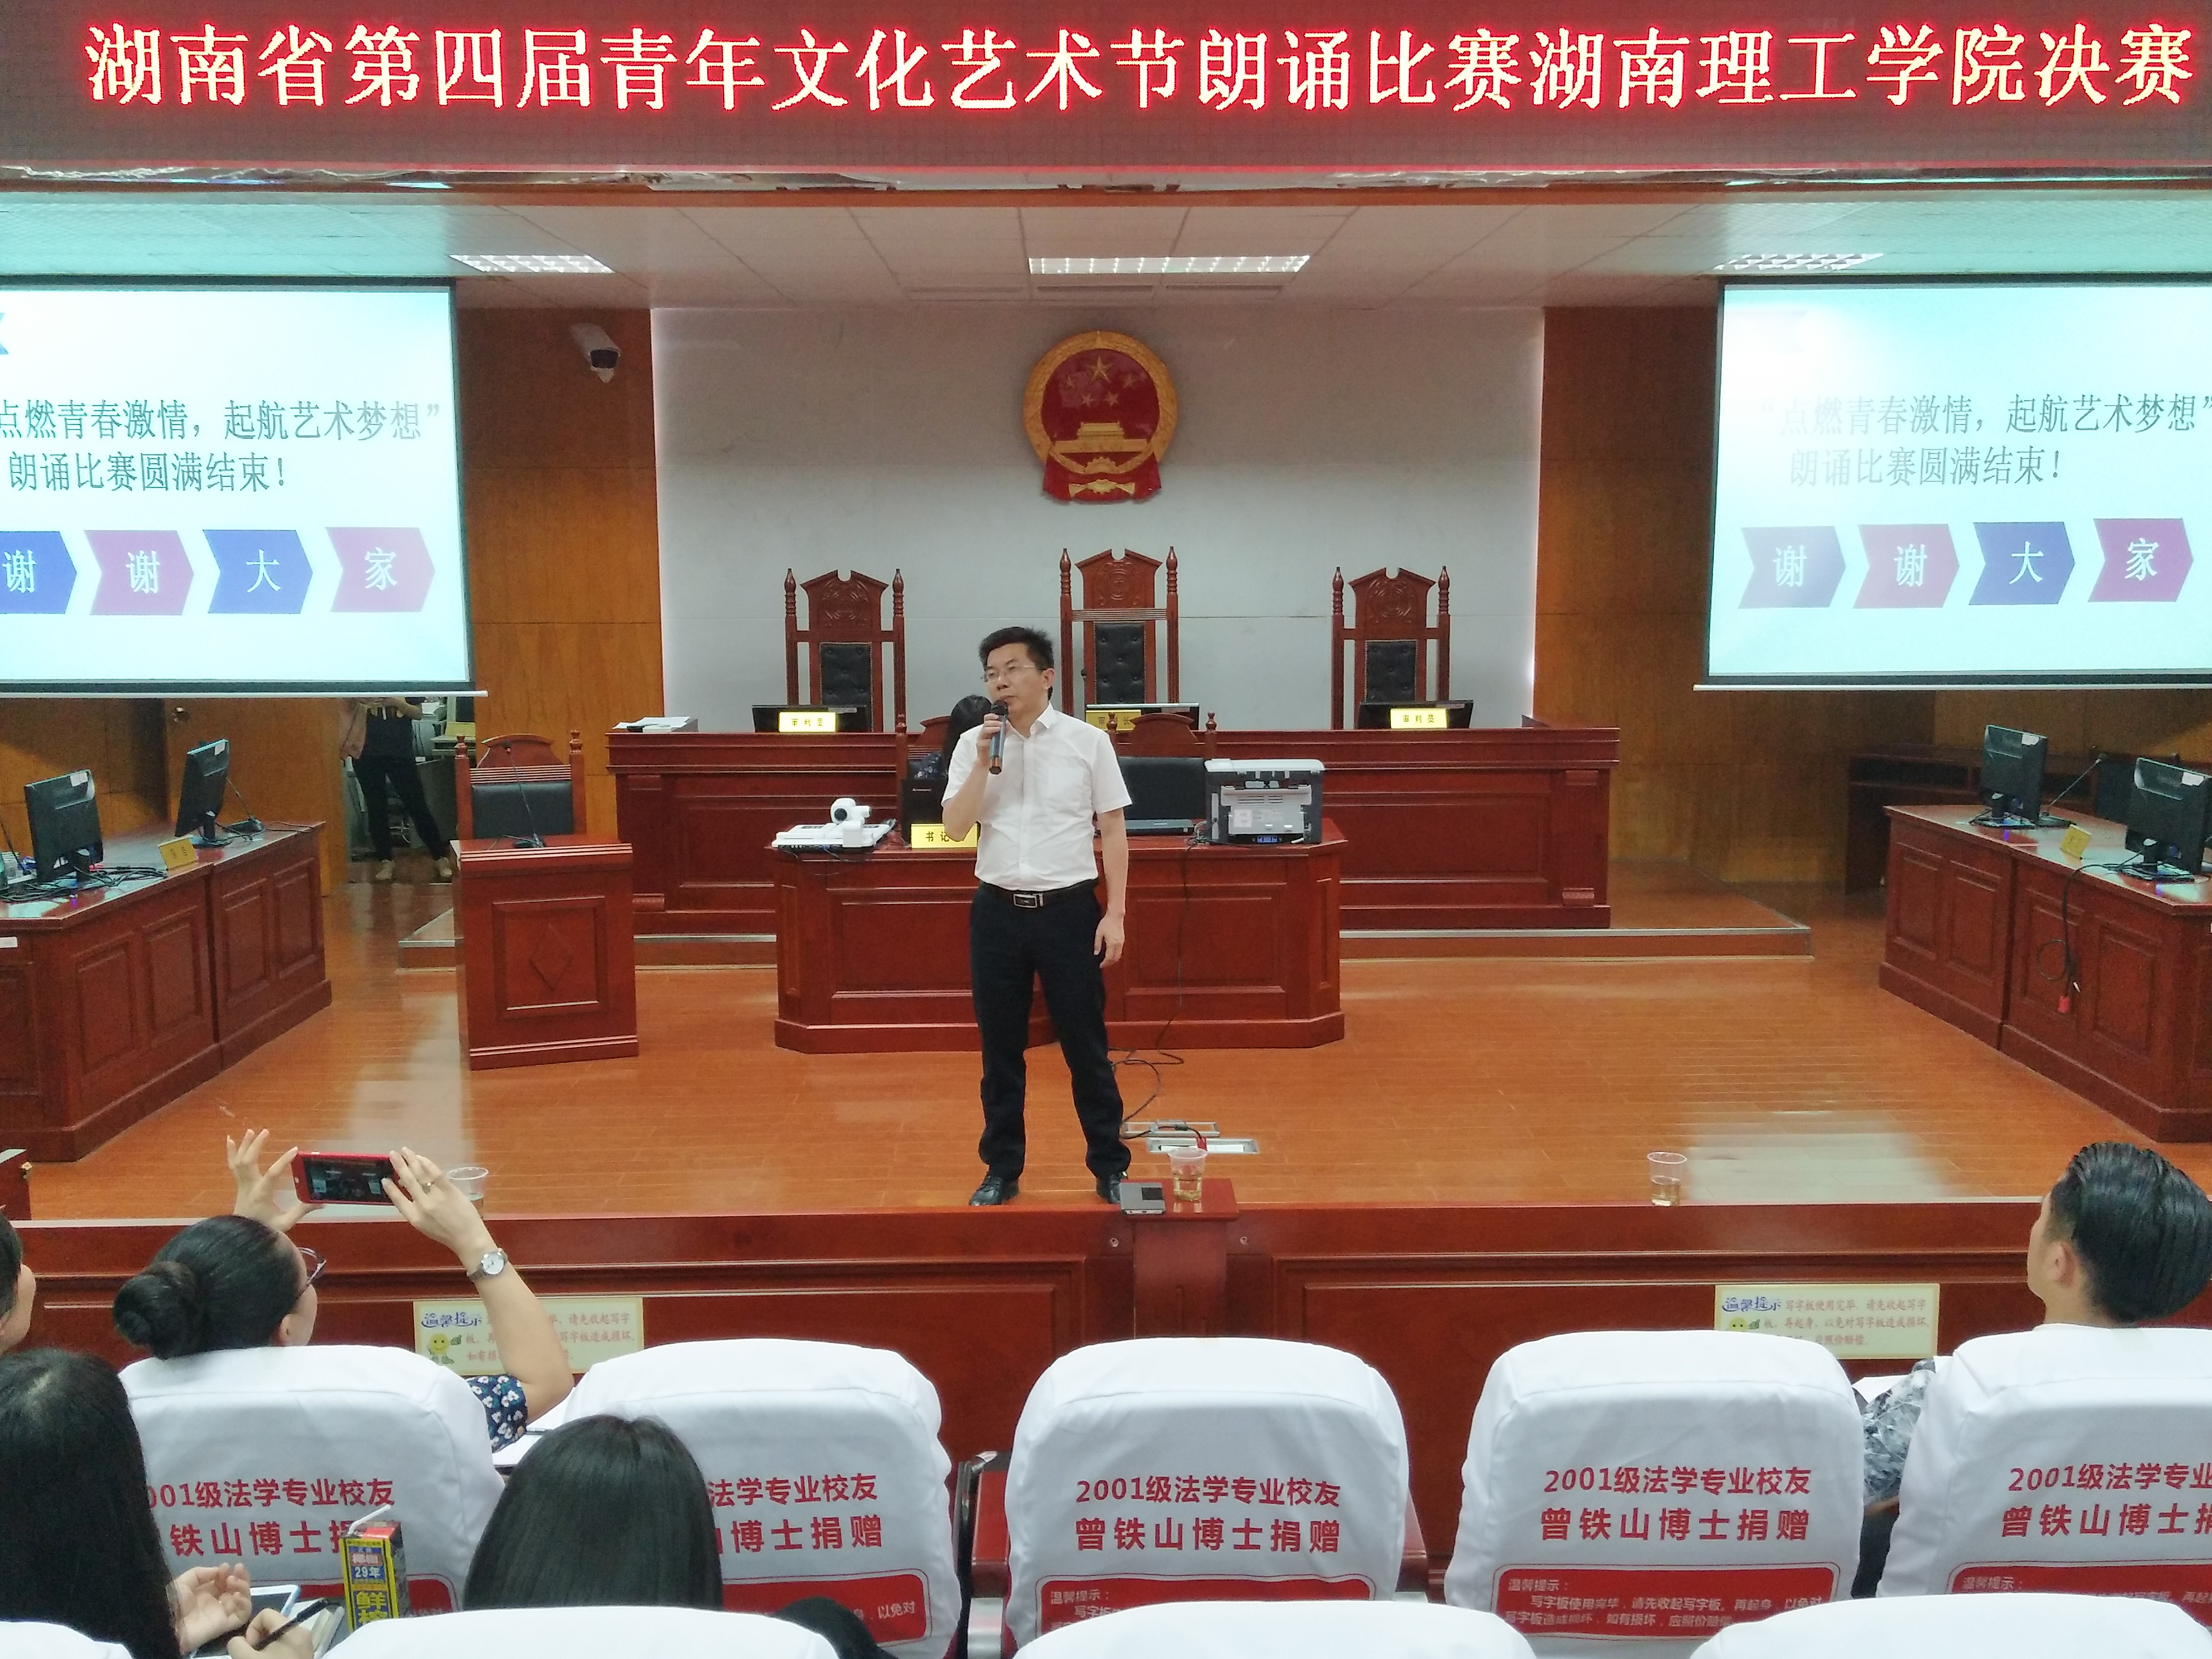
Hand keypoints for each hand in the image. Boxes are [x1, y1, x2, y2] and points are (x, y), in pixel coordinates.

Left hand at [172, 1562, 250, 1649]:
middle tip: (238, 1568)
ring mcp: (221, 1613)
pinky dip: (245, 1604)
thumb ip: (202, 1573)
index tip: (225, 1567)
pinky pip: (242, 1615)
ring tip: (234, 1581)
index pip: (223, 1581)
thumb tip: (220, 1570)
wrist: (168, 1625)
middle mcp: (216, 1602)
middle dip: (240, 1576)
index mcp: (205, 1593)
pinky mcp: (225, 1624)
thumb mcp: (184, 1581)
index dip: (226, 1572)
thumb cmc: (173, 1602)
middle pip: (236, 1589)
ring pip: (242, 1600)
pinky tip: (237, 1595)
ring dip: (244, 1587)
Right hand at [227, 1607, 317, 1657]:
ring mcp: (303, 1645)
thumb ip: (237, 1646)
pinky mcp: (303, 1656)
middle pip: (271, 1626)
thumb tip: (237, 1641)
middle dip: (256, 1641)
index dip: (251, 1630)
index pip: (265, 1613)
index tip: (250, 1648)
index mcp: (291, 1628)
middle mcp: (301, 1633)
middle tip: (252, 1657)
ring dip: (263, 1650)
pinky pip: (284, 1648)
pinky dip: (272, 1655)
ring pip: (276, 1639)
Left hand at [228, 1132, 315, 1231]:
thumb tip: (321, 1202)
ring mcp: (241, 1185)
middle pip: (248, 1162)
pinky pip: (233, 1166)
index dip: (283, 1161)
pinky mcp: (239, 1185)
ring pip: (239, 1162)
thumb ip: (301, 1211)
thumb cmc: (264, 1231)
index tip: (295, 1150)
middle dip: (256, 1146)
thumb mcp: (285, 1223)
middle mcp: (249, 1187)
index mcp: (261, 1195)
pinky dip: (231, 1152)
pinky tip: (230, 1140)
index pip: (272, 1174)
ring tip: (251, 1131)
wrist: (240, 1239)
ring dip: (244, 1145)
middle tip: (266, 1131)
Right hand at [382, 1147, 494, 1265]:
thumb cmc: (447, 1234)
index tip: (384, 1179)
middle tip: (391, 1154)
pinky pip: (436, 1174)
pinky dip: (427, 1164)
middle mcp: (422, 1206)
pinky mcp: (449, 1191)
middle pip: (408, 1182)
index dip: (390, 1189)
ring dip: (411, 1160)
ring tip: (404, 1151)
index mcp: (414, 1217)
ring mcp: (436, 1197)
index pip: (398, 1200)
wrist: (467, 1237)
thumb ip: (415, 1212)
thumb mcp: (425, 1227)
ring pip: (420, 1175)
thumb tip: (410, 1194)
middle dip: (399, 1166)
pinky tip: (420, 1157)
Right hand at [975, 714, 1002, 756]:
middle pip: (986, 723)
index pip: (987, 718)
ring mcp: (980, 738)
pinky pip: (984, 740)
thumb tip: (1008, 724)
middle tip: (1001, 723)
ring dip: (992, 728)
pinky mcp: (980, 745)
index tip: (998, 716)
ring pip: (984, 730)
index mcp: (987, 728)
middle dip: (994, 722)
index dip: (991, 716)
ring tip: (999, 729)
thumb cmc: (994, 747)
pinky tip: (994, 739)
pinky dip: (989, 739)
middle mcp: (983, 732)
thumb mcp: (1001, 737)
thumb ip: (1004, 730)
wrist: (988, 759)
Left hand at [1094, 909, 1125, 967]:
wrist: (1115, 916)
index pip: (1109, 957)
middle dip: (1109, 963)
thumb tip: (1096, 953)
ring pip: (1118, 955)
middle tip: (1103, 965)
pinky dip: (1116, 955)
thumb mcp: (1099, 933)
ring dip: (1113, 960)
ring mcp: (1121, 942)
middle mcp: (1118, 944)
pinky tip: (1111, 954)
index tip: (1100, 965)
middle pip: (1115, 958)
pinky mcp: (1122, 939)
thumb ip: (1097, 944)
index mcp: (1111, 943)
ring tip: (1107, 961)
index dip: (1105, 963)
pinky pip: (1120, 951)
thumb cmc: (1106, 923)